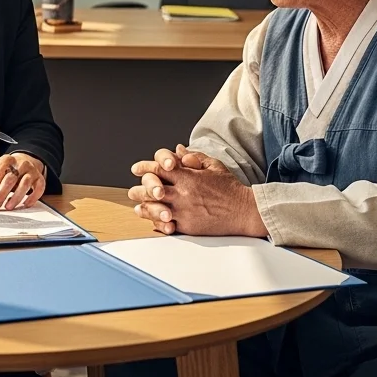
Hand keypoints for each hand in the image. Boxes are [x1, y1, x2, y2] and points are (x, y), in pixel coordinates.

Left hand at [0, 152, 45, 210]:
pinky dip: (32, 198)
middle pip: (10, 179)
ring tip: (8, 207)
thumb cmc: (11, 169)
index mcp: (7, 160)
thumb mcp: (0, 173)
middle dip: (1, 194)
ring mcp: (32, 170)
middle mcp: (21, 164)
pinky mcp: (40, 178)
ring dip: (15, 197)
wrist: (28, 159)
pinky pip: (39, 188)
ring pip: (24, 184)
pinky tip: (25, 205)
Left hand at [128, 144, 266, 236]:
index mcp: (188, 176)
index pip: (159, 168)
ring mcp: (184, 211)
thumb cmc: (230, 187)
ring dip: (143, 207)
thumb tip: (178, 150)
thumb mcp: (213, 166)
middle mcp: (183, 193)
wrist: (244, 211)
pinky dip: (156, 223)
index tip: (136, 168)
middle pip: (151, 188)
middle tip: (132, 190)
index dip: (145, 167)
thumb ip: (193, 157)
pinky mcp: (187, 227)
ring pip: (154, 208)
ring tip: (138, 206)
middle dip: (140, 188)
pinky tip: (152, 220)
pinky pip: (166, 225)